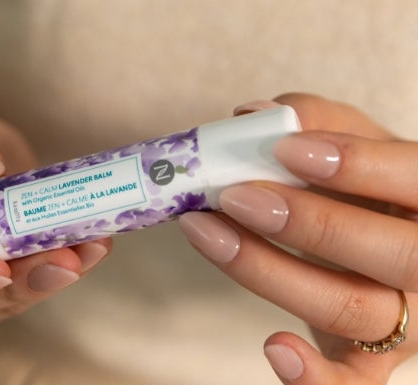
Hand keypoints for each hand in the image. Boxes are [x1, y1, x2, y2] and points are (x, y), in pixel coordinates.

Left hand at [179, 94, 416, 383]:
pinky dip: (314, 377)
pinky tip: (274, 348)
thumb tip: (251, 115)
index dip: (358, 164)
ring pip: (353, 308)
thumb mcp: (354, 143)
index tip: (283, 148)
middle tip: (235, 196)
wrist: (376, 245)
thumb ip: (315, 120)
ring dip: (271, 272)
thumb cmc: (363, 187)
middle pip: (392, 253)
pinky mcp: (374, 360)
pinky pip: (352, 384)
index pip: (417, 178)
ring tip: (206, 232)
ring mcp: (410, 321)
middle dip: (311, 223)